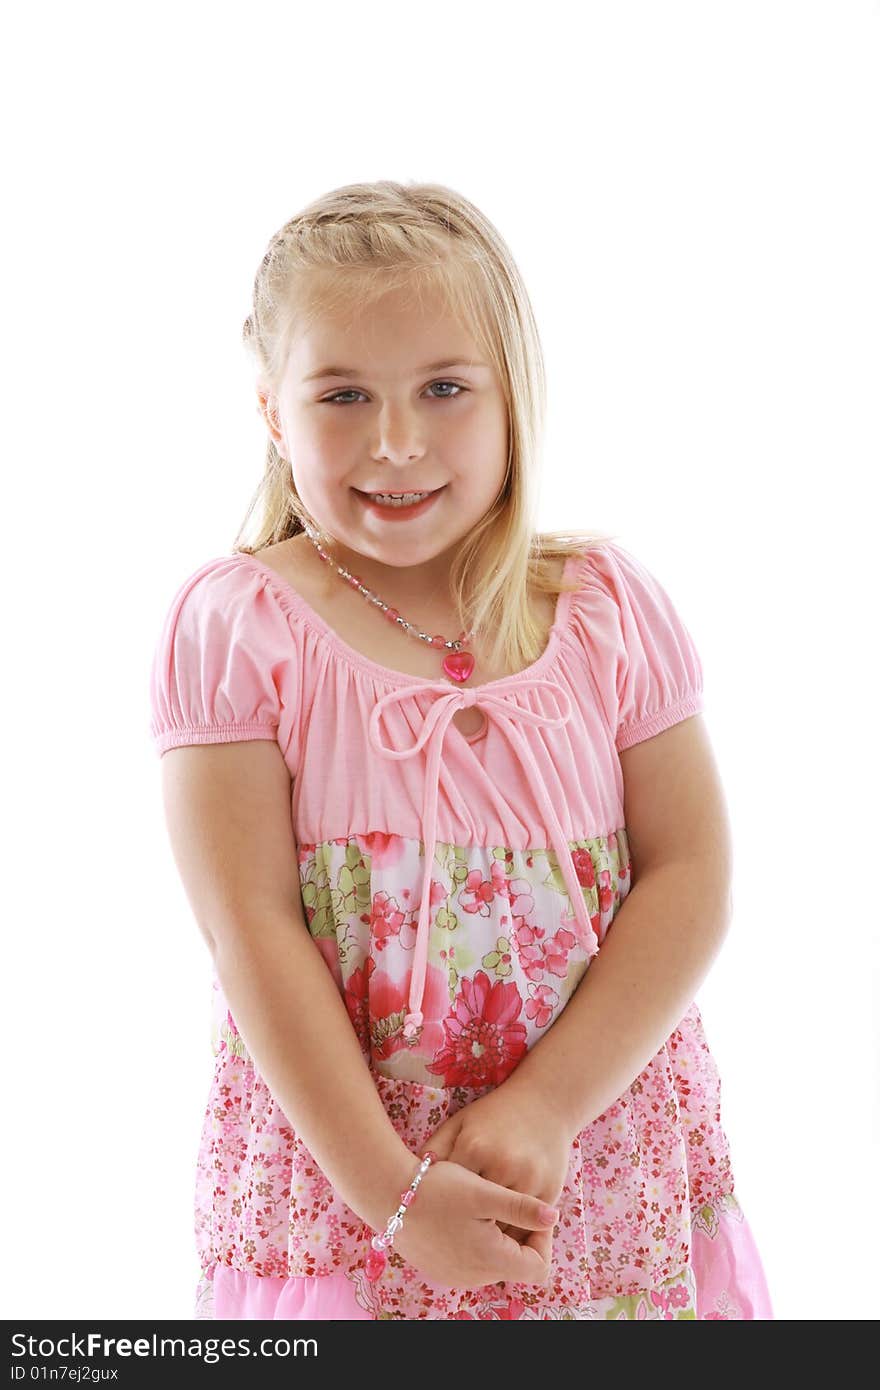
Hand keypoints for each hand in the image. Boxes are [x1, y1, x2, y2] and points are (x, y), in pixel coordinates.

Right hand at [392, 1158, 558, 1290]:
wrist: (386, 1194)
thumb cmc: (437, 1188)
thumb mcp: (483, 1192)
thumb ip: (522, 1207)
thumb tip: (554, 1216)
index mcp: (491, 1261)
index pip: (539, 1268)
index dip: (542, 1239)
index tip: (532, 1210)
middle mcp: (475, 1277)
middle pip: (517, 1265)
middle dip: (520, 1234)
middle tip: (508, 1200)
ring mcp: (456, 1276)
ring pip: (495, 1261)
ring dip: (499, 1235)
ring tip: (485, 1201)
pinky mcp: (441, 1268)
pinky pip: (473, 1260)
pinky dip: (479, 1240)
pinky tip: (465, 1211)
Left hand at [418, 1082, 571, 1252]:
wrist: (545, 1102)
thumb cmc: (496, 1115)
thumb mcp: (462, 1122)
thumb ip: (436, 1148)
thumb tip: (413, 1180)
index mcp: (474, 1148)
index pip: (447, 1191)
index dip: (437, 1208)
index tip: (429, 1221)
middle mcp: (501, 1165)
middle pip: (474, 1215)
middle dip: (461, 1230)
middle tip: (447, 1244)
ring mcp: (528, 1180)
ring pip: (502, 1227)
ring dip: (488, 1242)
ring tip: (472, 1249)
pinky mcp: (549, 1191)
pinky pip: (528, 1227)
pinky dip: (513, 1236)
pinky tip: (500, 1241)